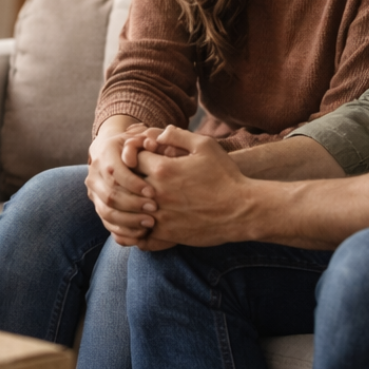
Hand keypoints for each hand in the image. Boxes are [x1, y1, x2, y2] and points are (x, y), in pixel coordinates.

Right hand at [86, 125, 163, 246]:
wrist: (111, 152)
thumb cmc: (133, 145)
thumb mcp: (139, 138)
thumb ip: (146, 140)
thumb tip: (150, 144)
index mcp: (104, 154)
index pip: (115, 172)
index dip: (134, 184)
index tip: (153, 192)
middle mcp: (94, 174)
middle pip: (110, 195)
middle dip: (134, 204)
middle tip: (154, 209)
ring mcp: (93, 192)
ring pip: (106, 212)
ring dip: (129, 220)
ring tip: (150, 223)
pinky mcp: (97, 206)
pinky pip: (107, 223)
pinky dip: (123, 230)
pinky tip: (141, 233)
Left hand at [136, 125, 260, 246]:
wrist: (242, 210)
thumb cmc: (226, 175)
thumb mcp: (205, 146)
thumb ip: (178, 136)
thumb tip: (159, 133)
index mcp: (163, 169)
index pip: (130, 159)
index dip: (133, 157)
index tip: (142, 160)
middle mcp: (157, 192)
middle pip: (126, 185)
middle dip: (128, 181)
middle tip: (134, 180)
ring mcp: (161, 215)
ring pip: (130, 211)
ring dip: (130, 207)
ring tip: (134, 203)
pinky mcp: (167, 234)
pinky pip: (141, 235)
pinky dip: (138, 231)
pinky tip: (143, 226)